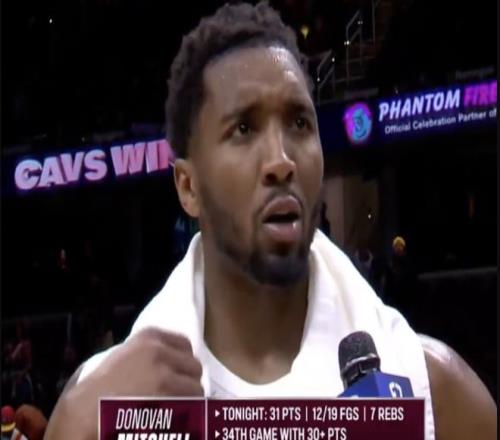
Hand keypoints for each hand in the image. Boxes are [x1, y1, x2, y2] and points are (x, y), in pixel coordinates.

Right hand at [44, 328, 203, 439]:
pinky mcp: (171, 404)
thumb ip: (144, 355)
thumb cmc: (93, 392)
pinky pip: (192, 412)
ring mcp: (167, 379)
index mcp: (148, 338)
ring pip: (197, 391)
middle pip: (194, 368)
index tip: (178, 373)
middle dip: (187, 382)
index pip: (184, 344)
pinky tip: (172, 423)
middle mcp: (161, 354)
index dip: (182, 361)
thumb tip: (167, 362)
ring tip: (174, 413)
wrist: (81, 419)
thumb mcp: (118, 358)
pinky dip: (187, 419)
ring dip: (189, 402)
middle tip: (176, 396)